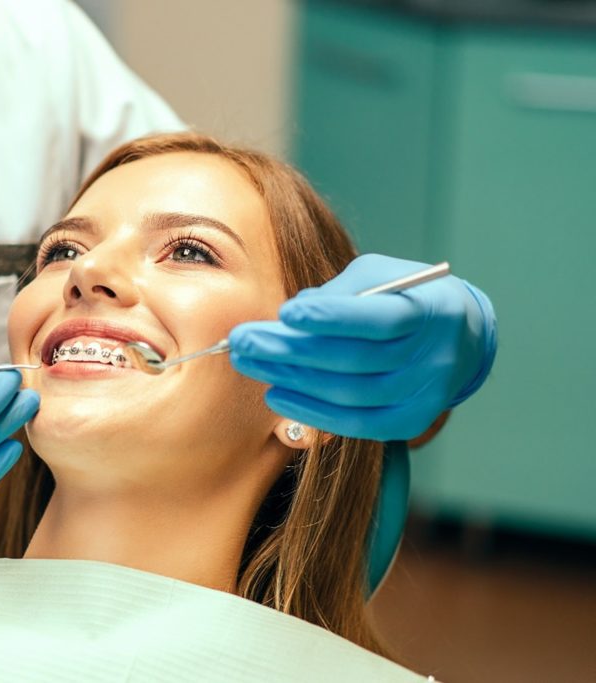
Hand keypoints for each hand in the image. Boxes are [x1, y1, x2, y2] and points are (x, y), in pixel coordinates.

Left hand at [229, 254, 495, 440]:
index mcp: (431, 311)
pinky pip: (355, 424)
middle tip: (241, 340)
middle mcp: (433, 357)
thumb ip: (338, 293)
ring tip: (249, 362)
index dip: (331, 318)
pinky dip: (311, 411)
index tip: (285, 312)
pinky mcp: (409, 420)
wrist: (458, 335)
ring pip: (348, 393)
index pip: (379, 320)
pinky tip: (276, 394)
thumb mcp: (379, 276)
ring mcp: (424, 394)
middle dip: (290, 350)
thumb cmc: (403, 296)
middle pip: (353, 360)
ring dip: (291, 378)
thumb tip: (289, 316)